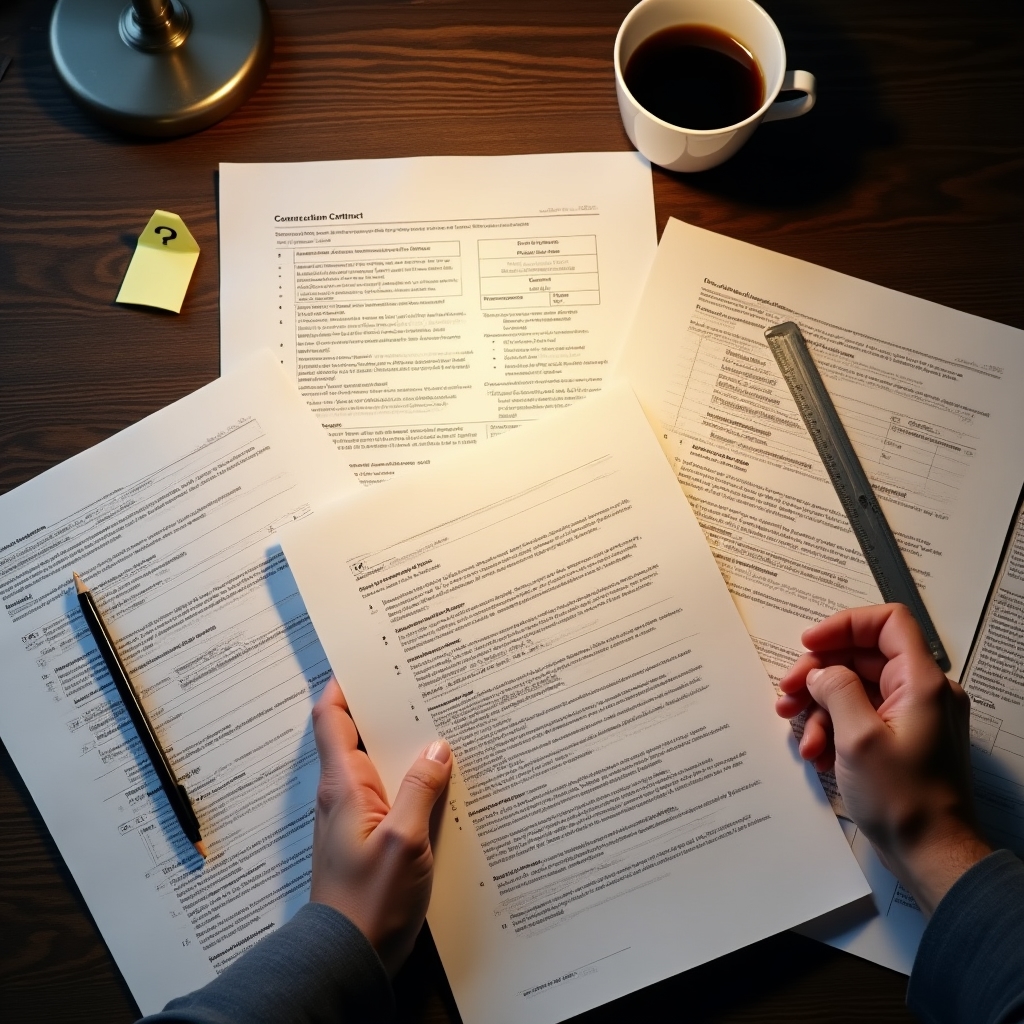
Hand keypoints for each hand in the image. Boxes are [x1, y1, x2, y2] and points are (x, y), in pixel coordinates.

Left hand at [309, 677, 451, 973]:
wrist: (347, 956)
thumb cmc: (368, 904)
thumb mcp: (405, 842)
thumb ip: (420, 790)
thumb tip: (436, 748)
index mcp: (344, 786)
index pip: (331, 718)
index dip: (344, 684)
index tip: (367, 658)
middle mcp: (343, 794)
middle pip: (356, 734)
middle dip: (384, 708)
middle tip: (418, 682)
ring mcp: (354, 815)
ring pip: (376, 762)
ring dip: (401, 744)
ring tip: (437, 722)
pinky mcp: (368, 836)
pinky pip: (388, 792)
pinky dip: (408, 777)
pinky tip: (438, 780)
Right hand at [775, 604, 990, 914]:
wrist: (932, 855)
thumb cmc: (906, 802)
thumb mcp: (859, 738)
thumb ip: (837, 690)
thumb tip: (821, 671)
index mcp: (921, 682)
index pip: (887, 623)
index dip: (844, 625)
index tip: (810, 644)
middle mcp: (922, 693)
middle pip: (863, 657)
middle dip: (819, 674)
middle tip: (788, 693)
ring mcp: (912, 717)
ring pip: (856, 689)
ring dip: (820, 707)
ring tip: (799, 733)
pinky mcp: (901, 740)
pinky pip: (861, 716)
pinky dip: (834, 729)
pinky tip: (817, 753)